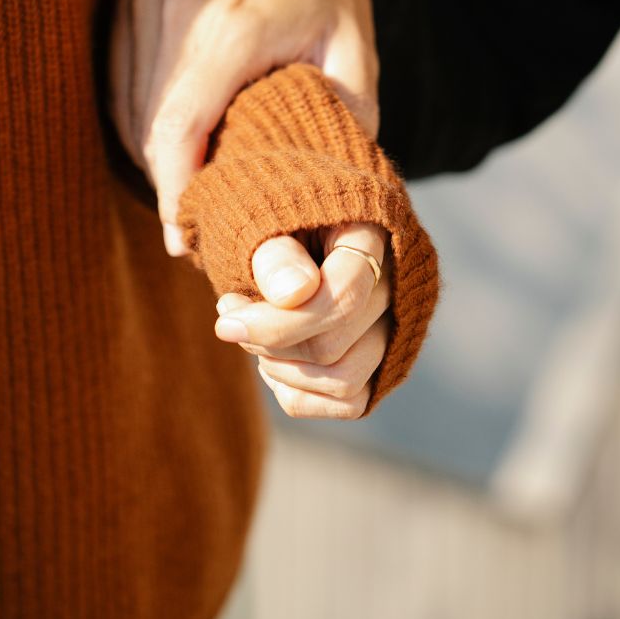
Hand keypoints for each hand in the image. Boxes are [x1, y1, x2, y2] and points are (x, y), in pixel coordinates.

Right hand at [109, 0, 376, 255]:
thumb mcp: (355, 46)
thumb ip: (344, 112)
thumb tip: (318, 178)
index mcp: (230, 26)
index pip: (177, 130)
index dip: (174, 193)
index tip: (181, 241)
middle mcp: (172, 10)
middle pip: (147, 128)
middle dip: (166, 184)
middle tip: (194, 226)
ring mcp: (142, 1)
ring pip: (126, 110)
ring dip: (151, 157)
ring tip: (186, 191)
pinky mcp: (128, 1)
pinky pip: (119, 83)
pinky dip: (140, 123)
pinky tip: (171, 146)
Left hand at [214, 222, 388, 418]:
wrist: (276, 224)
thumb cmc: (268, 215)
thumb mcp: (262, 216)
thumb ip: (276, 252)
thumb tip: (295, 294)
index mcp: (373, 234)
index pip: (343, 297)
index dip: (278, 322)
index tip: (225, 319)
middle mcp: (394, 285)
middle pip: (333, 346)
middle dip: (267, 340)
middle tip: (229, 314)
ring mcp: (391, 327)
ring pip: (345, 383)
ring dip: (280, 370)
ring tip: (249, 335)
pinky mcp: (378, 362)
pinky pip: (349, 404)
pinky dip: (298, 394)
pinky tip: (270, 360)